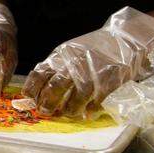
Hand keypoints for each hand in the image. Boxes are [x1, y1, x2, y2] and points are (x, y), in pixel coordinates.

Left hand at [23, 7, 153, 117]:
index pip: (41, 73)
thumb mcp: (69, 52)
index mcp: (62, 56)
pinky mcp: (109, 80)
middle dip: (48, 102)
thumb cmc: (92, 49)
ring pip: (77, 95)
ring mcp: (93, 71)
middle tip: (46, 112)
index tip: (30, 100)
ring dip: (70, 108)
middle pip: (56, 86)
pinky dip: (90, 108)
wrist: (123, 38)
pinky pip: (97, 98)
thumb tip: (37, 88)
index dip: (33, 89)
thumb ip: (55, 67)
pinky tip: (87, 113)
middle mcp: (75, 63)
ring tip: (68, 113)